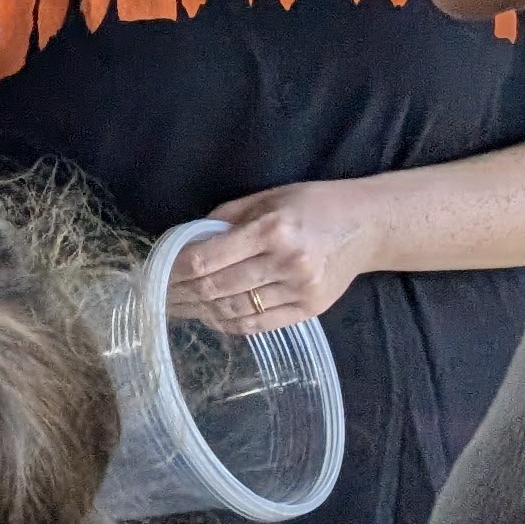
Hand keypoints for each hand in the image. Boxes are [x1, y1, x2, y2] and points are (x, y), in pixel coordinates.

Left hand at [177, 182, 380, 333]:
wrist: (368, 225)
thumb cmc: (313, 205)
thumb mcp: (267, 198)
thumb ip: (224, 218)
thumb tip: (184, 240)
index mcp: (273, 229)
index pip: (206, 258)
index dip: (174, 270)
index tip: (156, 272)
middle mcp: (287, 261)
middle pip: (215, 288)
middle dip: (180, 293)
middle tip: (157, 295)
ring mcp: (300, 289)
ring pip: (233, 310)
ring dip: (199, 311)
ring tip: (178, 307)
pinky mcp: (310, 309)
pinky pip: (257, 325)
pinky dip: (227, 323)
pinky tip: (210, 316)